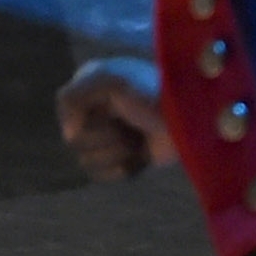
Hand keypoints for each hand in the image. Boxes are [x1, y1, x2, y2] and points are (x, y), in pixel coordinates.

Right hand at [57, 60, 170, 182]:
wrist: (189, 120)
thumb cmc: (151, 93)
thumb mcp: (109, 81)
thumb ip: (72, 97)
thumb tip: (69, 135)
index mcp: (88, 86)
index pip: (67, 111)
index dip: (89, 116)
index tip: (113, 105)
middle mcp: (92, 111)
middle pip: (76, 142)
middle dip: (107, 137)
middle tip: (130, 124)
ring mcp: (105, 137)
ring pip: (88, 161)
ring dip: (118, 152)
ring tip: (138, 138)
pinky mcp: (119, 160)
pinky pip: (103, 175)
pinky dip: (123, 168)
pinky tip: (140, 155)